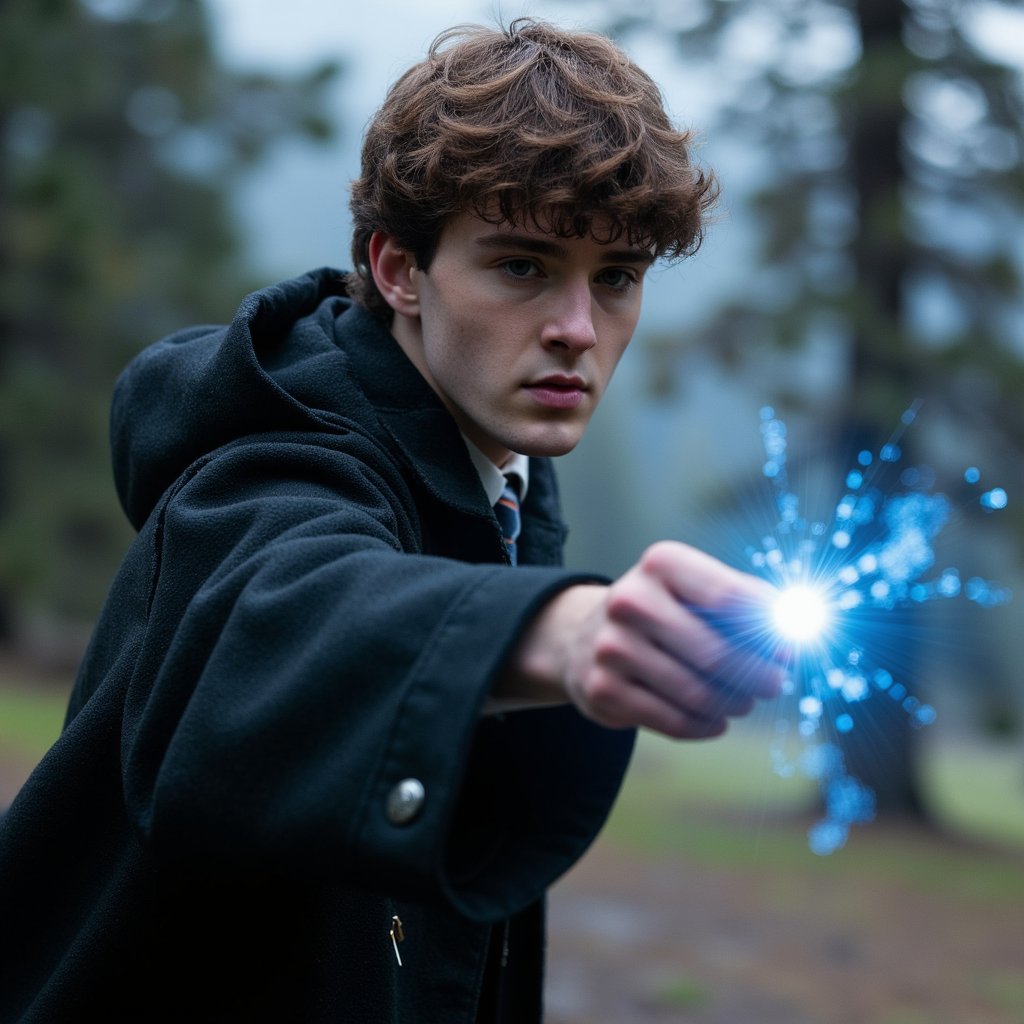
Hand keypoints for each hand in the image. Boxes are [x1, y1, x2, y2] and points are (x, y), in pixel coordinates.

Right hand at [496, 541, 783, 738]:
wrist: (581, 637)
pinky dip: (705, 725)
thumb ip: (746, 602)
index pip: (729, 596)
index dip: (769, 627)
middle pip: (717, 652)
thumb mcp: (693, 589)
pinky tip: (716, 720)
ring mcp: (612, 647)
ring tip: (743, 702)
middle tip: (775, 685)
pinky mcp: (603, 691)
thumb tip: (800, 628)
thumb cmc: (661, 611)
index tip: (790, 648)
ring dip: (733, 703)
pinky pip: (674, 721)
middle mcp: (630, 600)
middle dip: (758, 675)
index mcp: (661, 564)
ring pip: (697, 693)